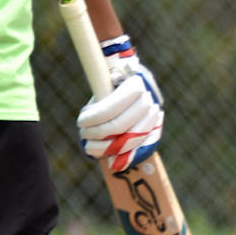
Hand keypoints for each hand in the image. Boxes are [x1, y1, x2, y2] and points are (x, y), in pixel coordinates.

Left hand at [76, 35, 163, 172]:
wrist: (131, 77)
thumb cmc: (112, 78)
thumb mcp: (104, 77)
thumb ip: (98, 86)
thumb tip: (86, 111)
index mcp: (136, 84)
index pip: (113, 106)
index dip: (95, 117)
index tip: (81, 121)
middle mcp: (149, 100)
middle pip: (121, 125)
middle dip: (99, 133)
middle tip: (83, 134)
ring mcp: (155, 115)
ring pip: (130, 139)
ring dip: (107, 147)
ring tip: (90, 146)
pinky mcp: (155, 129)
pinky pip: (138, 147)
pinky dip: (121, 155)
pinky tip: (106, 157)